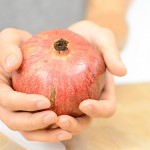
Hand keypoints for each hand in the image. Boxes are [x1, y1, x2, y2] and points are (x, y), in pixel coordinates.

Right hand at [0, 28, 71, 141]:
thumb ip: (8, 50)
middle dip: (34, 122)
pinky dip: (53, 132)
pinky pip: (41, 128)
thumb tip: (11, 64)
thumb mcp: (11, 40)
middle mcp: (7, 105)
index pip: (8, 101)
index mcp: (0, 89)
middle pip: (16, 121)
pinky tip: (69, 129)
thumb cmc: (19, 46)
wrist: (28, 54)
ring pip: (29, 130)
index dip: (24, 103)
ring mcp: (20, 111)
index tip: (45, 101)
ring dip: (46, 133)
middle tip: (54, 117)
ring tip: (66, 130)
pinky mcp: (33, 113)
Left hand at [55, 20, 126, 134]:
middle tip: (61, 120)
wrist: (77, 34)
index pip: (106, 108)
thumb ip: (112, 53)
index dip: (98, 111)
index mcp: (104, 90)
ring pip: (68, 118)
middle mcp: (89, 97)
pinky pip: (52, 104)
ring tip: (45, 117)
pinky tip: (33, 105)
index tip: (85, 104)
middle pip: (85, 120)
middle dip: (75, 125)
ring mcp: (74, 97)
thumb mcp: (103, 38)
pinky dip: (44, 109)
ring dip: (57, 123)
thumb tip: (122, 72)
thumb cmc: (92, 36)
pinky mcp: (60, 92)